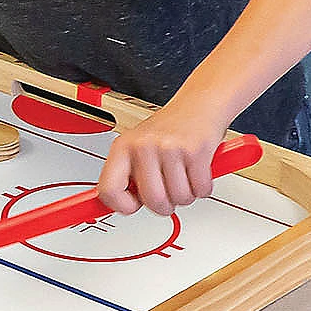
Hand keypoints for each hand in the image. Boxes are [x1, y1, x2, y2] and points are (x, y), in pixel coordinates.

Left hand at [97, 108, 225, 216]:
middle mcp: (143, 146)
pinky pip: (200, 190)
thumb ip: (126, 176)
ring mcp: (169, 148)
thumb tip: (118, 206)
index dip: (121, 206)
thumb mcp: (136, 147)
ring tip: (182, 179)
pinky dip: (202, 189)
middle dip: (163, 206)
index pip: (109, 190)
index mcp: (122, 147)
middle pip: (151, 200)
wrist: (199, 104)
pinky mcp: (195, 151)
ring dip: (184, 196)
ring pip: (178, 198)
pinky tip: (196, 173)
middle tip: (166, 196)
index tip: (131, 206)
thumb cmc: (167, 129)